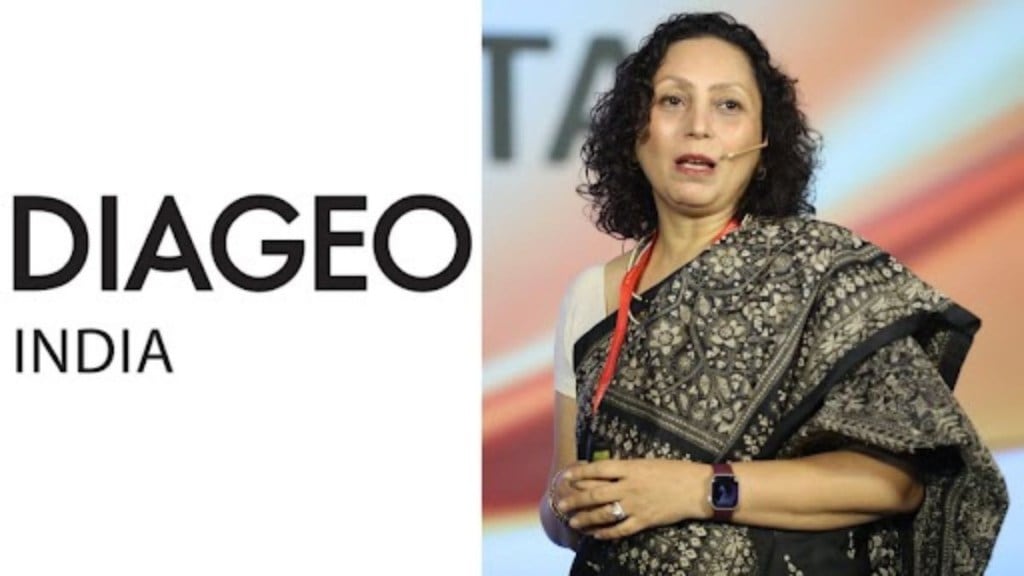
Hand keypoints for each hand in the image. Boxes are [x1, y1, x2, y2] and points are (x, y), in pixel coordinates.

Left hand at [556, 458, 710, 539]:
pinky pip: (621, 529)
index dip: (579, 473)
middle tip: (561, 505)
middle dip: (575, 500)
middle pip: (595, 494)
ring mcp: (636, 505)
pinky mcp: (645, 520)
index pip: (597, 470)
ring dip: (586, 519)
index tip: (565, 477)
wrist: (697, 488)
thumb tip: (605, 472)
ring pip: (604, 514)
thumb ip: (626, 468)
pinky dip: (607, 533)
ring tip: (573, 522)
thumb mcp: (647, 462)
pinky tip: (596, 534)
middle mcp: (629, 487)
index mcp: (630, 468)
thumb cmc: (674, 470)